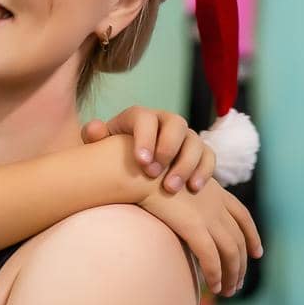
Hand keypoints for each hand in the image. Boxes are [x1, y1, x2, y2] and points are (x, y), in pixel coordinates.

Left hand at [83, 106, 216, 193]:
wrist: (130, 165)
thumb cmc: (111, 154)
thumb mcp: (99, 146)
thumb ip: (94, 137)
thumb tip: (94, 128)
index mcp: (139, 116)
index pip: (145, 118)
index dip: (145, 138)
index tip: (141, 162)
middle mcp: (165, 121)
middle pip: (176, 124)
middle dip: (167, 149)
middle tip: (153, 174)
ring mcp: (184, 135)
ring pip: (195, 141)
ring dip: (186, 164)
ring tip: (170, 188)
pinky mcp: (199, 151)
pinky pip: (209, 156)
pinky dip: (204, 171)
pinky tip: (193, 188)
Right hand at [138, 180, 260, 296]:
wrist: (139, 171)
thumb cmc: (148, 176)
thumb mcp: (175, 181)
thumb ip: (186, 198)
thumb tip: (182, 210)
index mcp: (215, 191)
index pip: (243, 216)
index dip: (253, 236)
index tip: (257, 252)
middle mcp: (217, 204)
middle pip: (238, 239)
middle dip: (242, 264)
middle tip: (238, 283)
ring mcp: (208, 216)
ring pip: (231, 252)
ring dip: (232, 275)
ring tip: (228, 291)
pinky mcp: (194, 227)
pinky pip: (211, 257)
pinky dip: (215, 274)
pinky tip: (213, 288)